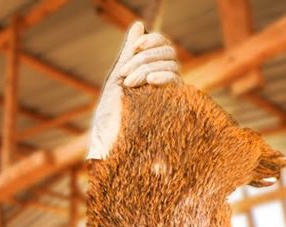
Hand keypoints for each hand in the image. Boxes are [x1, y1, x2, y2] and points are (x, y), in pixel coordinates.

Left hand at [87, 22, 180, 159]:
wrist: (108, 143)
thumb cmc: (111, 115)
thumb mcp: (119, 77)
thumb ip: (131, 52)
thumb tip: (139, 25)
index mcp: (154, 74)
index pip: (164, 46)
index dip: (152, 42)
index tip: (135, 48)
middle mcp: (165, 83)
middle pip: (168, 53)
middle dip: (144, 59)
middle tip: (125, 77)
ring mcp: (170, 95)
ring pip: (172, 64)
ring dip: (147, 68)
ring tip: (130, 85)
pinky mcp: (173, 108)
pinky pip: (177, 82)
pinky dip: (163, 76)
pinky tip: (150, 82)